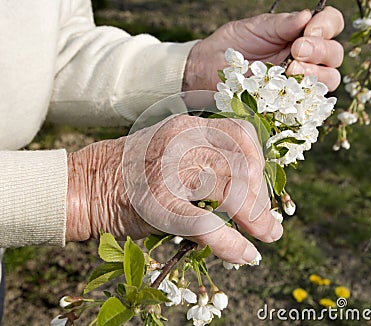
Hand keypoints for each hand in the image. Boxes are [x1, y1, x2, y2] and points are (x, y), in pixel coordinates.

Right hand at [66, 115, 282, 263]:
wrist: (86, 184)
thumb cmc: (135, 172)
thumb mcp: (173, 151)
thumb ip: (207, 160)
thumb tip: (248, 187)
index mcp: (189, 127)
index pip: (242, 136)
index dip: (261, 165)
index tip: (265, 191)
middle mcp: (182, 142)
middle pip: (242, 166)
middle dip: (263, 200)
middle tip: (270, 225)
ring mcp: (170, 171)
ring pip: (230, 190)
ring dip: (255, 219)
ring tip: (265, 237)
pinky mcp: (158, 204)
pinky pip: (205, 222)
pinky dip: (230, 243)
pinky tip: (243, 255)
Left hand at [183, 6, 343, 91]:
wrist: (206, 71)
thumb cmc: (230, 47)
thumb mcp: (254, 28)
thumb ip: (280, 25)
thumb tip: (307, 16)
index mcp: (299, 35)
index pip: (329, 26)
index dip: (327, 27)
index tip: (309, 31)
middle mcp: (304, 59)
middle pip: (334, 55)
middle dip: (320, 51)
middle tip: (296, 50)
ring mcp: (297, 83)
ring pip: (328, 80)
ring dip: (316, 74)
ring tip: (292, 71)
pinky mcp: (287, 104)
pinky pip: (308, 105)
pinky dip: (305, 99)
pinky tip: (290, 93)